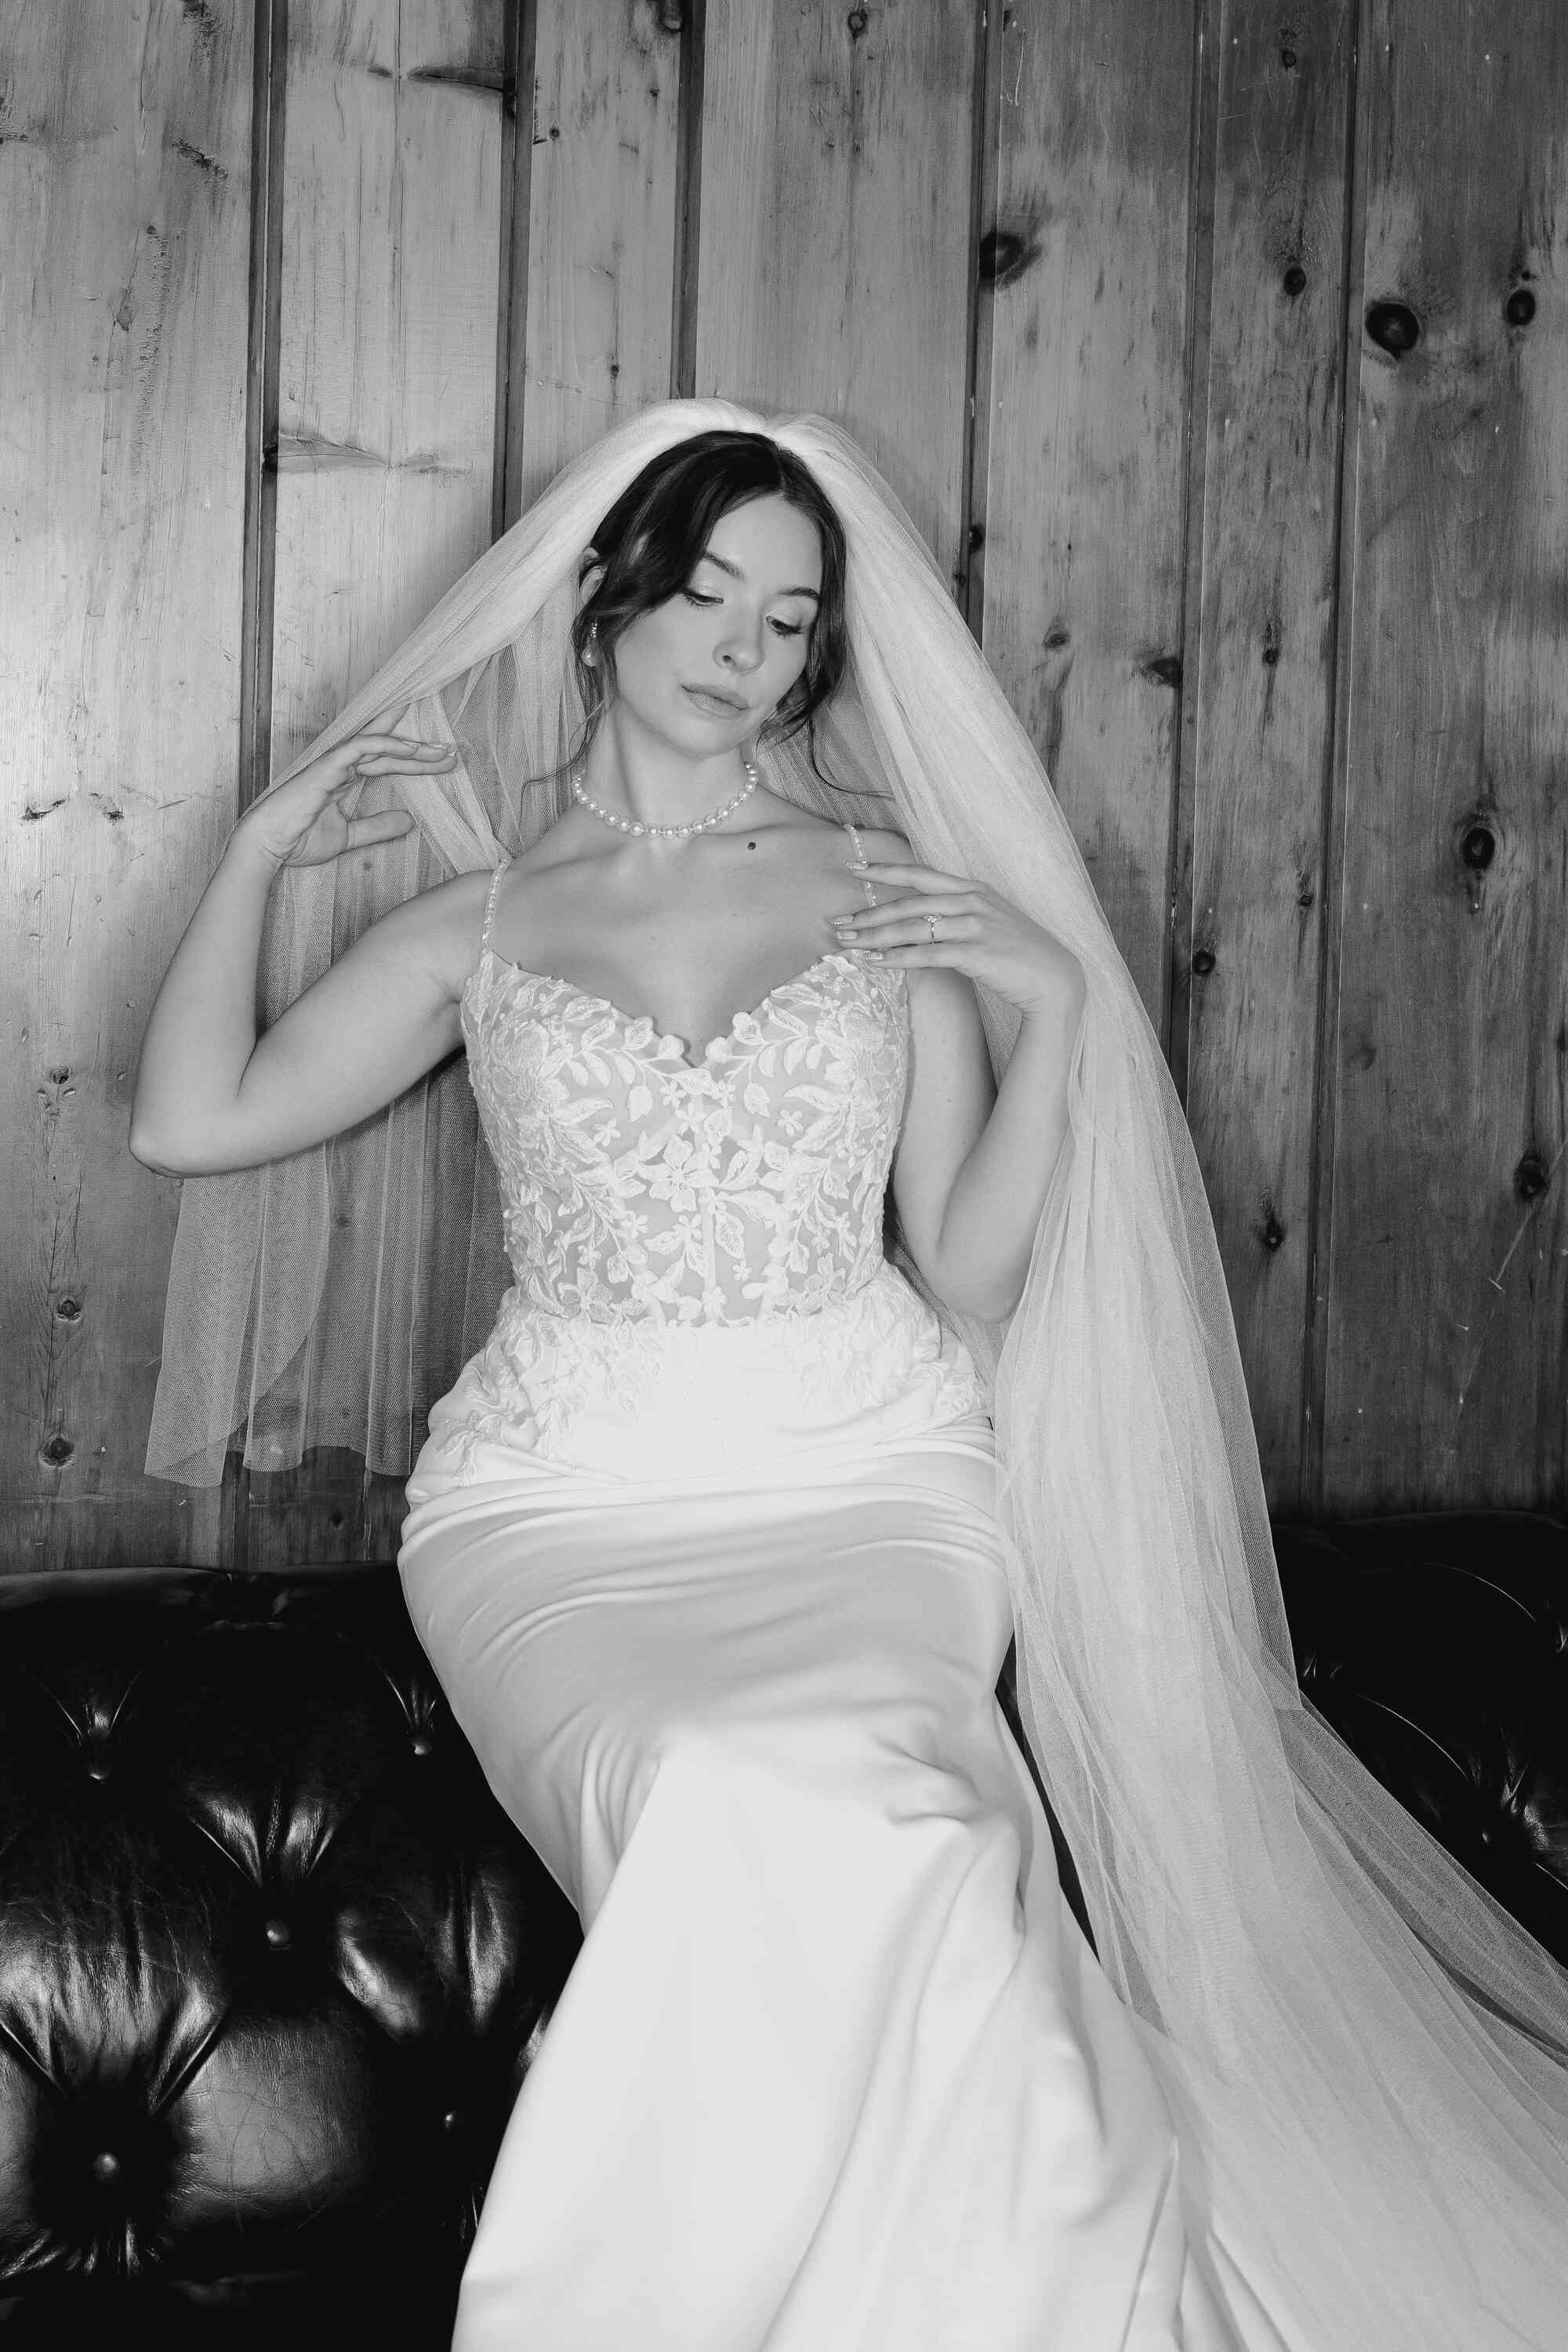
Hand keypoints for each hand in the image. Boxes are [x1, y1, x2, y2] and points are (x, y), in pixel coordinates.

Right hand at [232, 716, 457, 870]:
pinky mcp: (325, 765)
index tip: (443, 761)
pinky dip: (386, 744)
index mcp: (343, 776)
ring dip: (411, 745)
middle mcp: (340, 764)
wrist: (267, 847)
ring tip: (440, 750)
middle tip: (452, 752)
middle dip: (420, 749)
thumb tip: (409, 822)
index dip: (414, 759)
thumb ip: (377, 827)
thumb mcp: (349, 836)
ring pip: (378, 743)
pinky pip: (360, 747)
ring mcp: (332, 762)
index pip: (386, 761)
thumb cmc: (298, 841)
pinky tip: (410, 749)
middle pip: (388, 749)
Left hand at [833, 860, 1085, 1020]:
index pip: (920, 873)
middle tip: (837, 923)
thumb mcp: (989, 920)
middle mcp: (971, 901)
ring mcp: (974, 926)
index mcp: (972, 888)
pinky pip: (927, 955)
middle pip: (908, 904)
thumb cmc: (1017, 952)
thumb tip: (920, 919)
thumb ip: (958, 912)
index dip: (885, 870)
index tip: (854, 869)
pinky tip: (876, 962)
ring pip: (913, 929)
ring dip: (875, 937)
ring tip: (848, 944)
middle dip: (868, 913)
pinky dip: (898, 958)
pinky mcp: (976, 954)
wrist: (1054, 977)